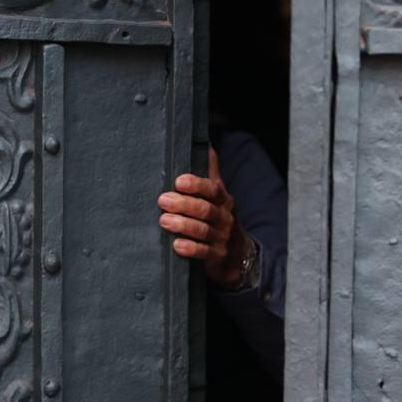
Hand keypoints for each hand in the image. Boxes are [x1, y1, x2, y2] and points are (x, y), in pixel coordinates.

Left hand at [158, 147, 250, 288]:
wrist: (239, 254)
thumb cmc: (220, 219)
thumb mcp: (219, 196)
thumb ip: (211, 173)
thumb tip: (207, 144)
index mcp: (223, 200)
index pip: (212, 189)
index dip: (197, 184)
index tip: (179, 181)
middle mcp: (224, 218)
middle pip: (206, 209)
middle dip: (184, 204)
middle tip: (163, 200)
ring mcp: (221, 238)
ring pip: (203, 230)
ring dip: (183, 225)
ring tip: (164, 220)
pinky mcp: (216, 256)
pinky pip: (204, 253)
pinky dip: (191, 249)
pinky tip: (177, 245)